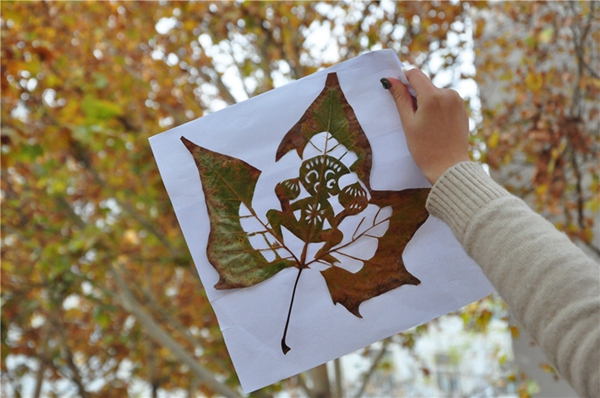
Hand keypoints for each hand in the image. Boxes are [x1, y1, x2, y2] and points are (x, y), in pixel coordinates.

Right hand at [384, 69, 470, 184]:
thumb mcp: (408, 123)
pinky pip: (446, 102)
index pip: (414, 74)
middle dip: (416, 96)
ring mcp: (458, 101)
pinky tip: (435, 127)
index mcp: (432, 96)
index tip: (398, 91)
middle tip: (412, 117)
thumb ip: (400, 98)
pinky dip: (438, 109)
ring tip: (425, 125)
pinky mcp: (463, 109)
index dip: (404, 80)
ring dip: (427, 102)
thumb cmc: (424, 148)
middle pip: (425, 85)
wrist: (448, 167)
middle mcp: (448, 94)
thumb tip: (391, 80)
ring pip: (436, 94)